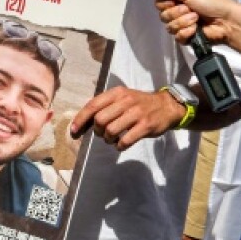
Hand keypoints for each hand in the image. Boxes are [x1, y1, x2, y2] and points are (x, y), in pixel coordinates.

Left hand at [70, 87, 184, 149]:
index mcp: (117, 93)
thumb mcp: (123, 97)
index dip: (81, 119)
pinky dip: (119, 146)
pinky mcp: (146, 126)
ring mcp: (137, 114)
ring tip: (112, 139)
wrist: (167, 106)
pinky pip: (125, 140)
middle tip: (102, 134)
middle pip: (100, 120)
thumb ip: (105, 106)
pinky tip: (121, 144)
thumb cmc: (139, 103)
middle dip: (97, 131)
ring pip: (111, 130)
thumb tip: (84, 121)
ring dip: (108, 139)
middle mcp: (126, 101)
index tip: (74, 131)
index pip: (93, 105)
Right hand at [146, 0, 240, 45]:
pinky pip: (177, 37)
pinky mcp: (186, 38)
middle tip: (190, 9)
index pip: (159, 2)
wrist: (226, 21)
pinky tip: (195, 30)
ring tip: (196, 19)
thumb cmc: (211, 2)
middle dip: (177, 13)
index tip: (176, 1)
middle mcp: (177, 12)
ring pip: (169, 27)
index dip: (166, 3)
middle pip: (162, 16)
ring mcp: (181, 25)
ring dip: (184, 22)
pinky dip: (187, 33)